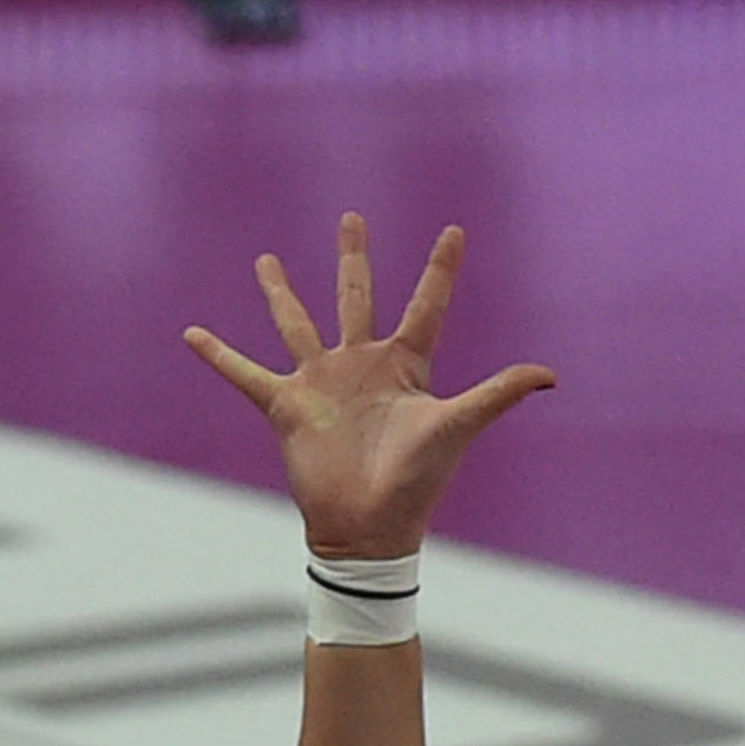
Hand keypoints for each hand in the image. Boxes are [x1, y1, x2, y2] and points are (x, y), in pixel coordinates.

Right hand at [185, 214, 557, 564]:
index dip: (442, 269)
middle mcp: (362, 365)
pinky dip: (220, 356)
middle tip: (352, 218)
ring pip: (298, 322)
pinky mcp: (288, 405)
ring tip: (266, 259)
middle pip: (356, 296)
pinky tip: (192, 334)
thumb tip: (551, 374)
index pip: (427, 305)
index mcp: (404, 366)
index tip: (455, 230)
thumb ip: (498, 395)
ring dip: (281, 292)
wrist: (368, 528)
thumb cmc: (416, 482)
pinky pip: (246, 374)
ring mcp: (322, 382)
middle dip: (354, 257)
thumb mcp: (457, 427)